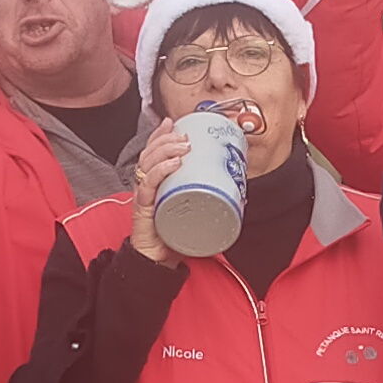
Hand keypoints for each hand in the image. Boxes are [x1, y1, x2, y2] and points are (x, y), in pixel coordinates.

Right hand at [124, 115, 196, 266]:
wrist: (156, 261)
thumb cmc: (172, 235)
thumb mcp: (191, 210)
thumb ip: (206, 199)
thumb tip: (239, 195)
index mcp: (154, 182)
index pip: (152, 151)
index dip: (160, 134)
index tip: (172, 122)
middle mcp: (145, 185)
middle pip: (149, 152)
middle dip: (167, 138)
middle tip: (185, 135)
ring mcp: (143, 195)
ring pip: (148, 163)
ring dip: (166, 149)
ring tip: (184, 145)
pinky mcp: (143, 207)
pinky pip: (148, 184)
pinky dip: (160, 171)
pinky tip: (173, 163)